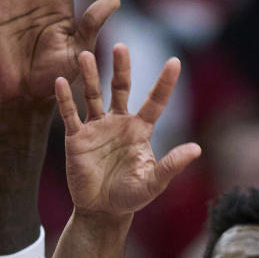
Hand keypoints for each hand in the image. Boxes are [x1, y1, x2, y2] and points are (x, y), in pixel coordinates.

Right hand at [55, 46, 200, 218]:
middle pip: (120, 88)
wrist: (102, 211)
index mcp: (140, 130)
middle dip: (121, 68)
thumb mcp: (154, 183)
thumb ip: (172, 165)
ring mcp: (96, 127)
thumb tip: (197, 149)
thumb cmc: (130, 197)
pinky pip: (70, 114)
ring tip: (86, 55)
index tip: (175, 62)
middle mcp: (118, 122)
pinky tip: (61, 81)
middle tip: (121, 47)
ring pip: (93, 95)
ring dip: (90, 76)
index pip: (154, 101)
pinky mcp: (77, 137)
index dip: (165, 83)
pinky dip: (65, 99)